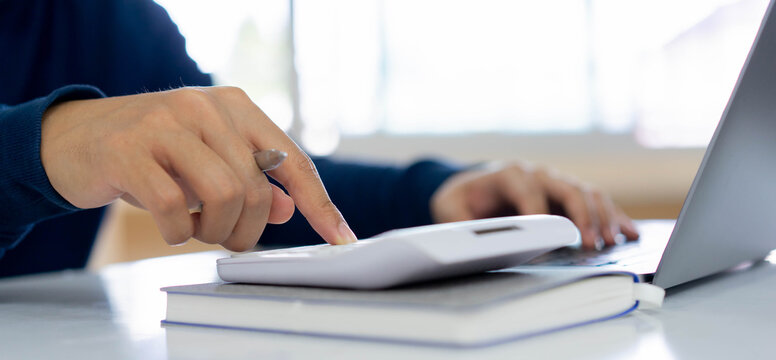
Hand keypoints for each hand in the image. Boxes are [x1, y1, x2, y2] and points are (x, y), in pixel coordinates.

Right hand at [41, 86, 356, 250]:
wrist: (78, 138)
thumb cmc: (156, 153)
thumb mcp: (209, 162)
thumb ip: (253, 182)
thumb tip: (291, 210)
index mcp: (235, 106)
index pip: (292, 161)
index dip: (319, 204)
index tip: (340, 237)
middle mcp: (205, 107)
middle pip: (256, 188)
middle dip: (248, 229)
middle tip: (229, 239)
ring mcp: (166, 123)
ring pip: (224, 196)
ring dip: (215, 231)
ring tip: (199, 230)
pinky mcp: (129, 149)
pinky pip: (174, 207)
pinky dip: (179, 232)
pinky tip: (171, 226)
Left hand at [430, 162, 638, 248]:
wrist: (470, 187)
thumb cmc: (461, 200)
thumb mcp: (449, 209)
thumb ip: (461, 223)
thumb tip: (479, 241)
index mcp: (509, 173)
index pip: (528, 190)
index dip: (539, 212)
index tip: (549, 236)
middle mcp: (538, 173)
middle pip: (568, 188)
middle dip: (581, 216)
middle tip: (591, 244)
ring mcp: (556, 182)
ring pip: (588, 194)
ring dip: (603, 217)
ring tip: (612, 242)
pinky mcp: (567, 195)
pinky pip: (597, 202)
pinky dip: (615, 217)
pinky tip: (630, 233)